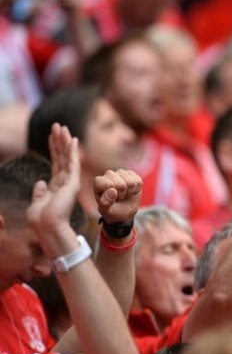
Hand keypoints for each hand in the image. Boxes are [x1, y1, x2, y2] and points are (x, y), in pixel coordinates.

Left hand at [26, 125, 80, 250]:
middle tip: (57, 126)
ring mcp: (70, 182)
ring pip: (67, 157)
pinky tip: (73, 139)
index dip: (53, 149)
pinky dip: (73, 151)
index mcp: (56, 187)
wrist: (48, 227)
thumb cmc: (41, 220)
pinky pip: (73, 163)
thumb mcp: (36, 203)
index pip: (56, 163)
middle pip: (62, 157)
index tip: (52, 136)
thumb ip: (39, 192)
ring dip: (64, 141)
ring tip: (61, 127)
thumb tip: (40, 181)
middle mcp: (65, 182)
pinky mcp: (72, 183)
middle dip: (59, 141)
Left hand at [94, 169, 142, 224]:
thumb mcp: (106, 210)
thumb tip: (112, 191)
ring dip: (130, 192)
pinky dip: (136, 189)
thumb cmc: (112, 210)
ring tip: (124, 195)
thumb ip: (105, 202)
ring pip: (131, 182)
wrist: (123, 212)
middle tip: (118, 198)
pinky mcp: (132, 174)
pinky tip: (131, 191)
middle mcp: (109, 175)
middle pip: (121, 185)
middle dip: (122, 195)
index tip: (111, 199)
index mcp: (99, 182)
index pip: (108, 184)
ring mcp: (121, 173)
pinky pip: (138, 181)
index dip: (112, 194)